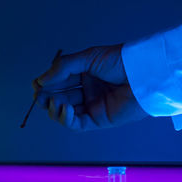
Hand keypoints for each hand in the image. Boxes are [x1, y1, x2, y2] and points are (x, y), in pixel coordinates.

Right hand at [33, 45, 148, 130]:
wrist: (144, 74)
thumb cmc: (120, 61)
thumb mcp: (88, 58)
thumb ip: (63, 68)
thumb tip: (41, 80)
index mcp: (84, 74)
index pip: (58, 81)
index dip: (46, 84)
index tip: (36, 85)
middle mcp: (86, 90)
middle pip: (59, 97)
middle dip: (46, 97)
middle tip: (39, 96)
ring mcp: (92, 106)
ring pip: (65, 112)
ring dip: (54, 108)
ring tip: (53, 101)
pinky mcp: (99, 119)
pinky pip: (77, 123)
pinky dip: (66, 119)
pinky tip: (63, 108)